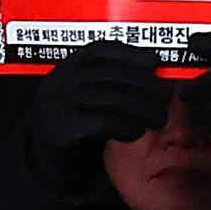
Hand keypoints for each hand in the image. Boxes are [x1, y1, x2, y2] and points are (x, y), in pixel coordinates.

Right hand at [32, 39, 172, 155]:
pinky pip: (103, 123)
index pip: (102, 50)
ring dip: (142, 109)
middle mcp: (62, 80)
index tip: (155, 63)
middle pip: (112, 75)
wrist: (45, 159)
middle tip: (166, 96)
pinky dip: (126, 127)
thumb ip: (112, 82)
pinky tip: (137, 132)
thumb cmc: (75, 123)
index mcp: (68, 66)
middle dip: (145, 85)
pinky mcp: (63, 130)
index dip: (132, 54)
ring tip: (158, 118)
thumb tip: (154, 75)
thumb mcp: (88, 95)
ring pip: (112, 99)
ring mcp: (60, 104)